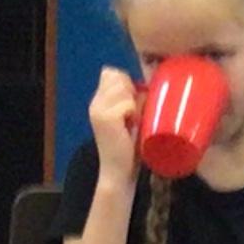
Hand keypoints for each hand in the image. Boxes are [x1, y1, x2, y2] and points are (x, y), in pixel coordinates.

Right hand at [86, 65, 141, 186]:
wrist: (119, 171)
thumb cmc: (128, 146)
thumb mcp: (128, 118)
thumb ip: (130, 101)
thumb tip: (148, 83)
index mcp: (98, 101)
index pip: (111, 73)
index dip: (126, 81)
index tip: (132, 100)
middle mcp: (95, 103)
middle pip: (118, 77)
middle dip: (132, 90)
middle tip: (134, 114)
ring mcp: (99, 110)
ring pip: (124, 89)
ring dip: (135, 102)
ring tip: (133, 120)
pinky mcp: (106, 118)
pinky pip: (128, 103)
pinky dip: (135, 113)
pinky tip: (131, 126)